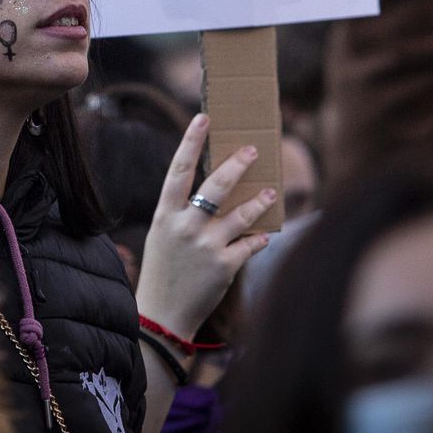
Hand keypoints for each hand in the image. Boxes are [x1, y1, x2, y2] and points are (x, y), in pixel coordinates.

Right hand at [135, 113, 275, 340]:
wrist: (161, 315)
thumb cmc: (163, 268)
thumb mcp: (163, 233)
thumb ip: (182, 210)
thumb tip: (215, 184)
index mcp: (165, 214)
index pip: (178, 170)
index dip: (191, 142)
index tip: (204, 117)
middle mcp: (185, 226)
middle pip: (216, 186)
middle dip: (237, 164)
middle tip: (253, 149)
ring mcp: (205, 246)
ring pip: (241, 214)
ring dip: (259, 201)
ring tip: (271, 190)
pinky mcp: (223, 267)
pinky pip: (250, 244)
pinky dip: (259, 238)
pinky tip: (266, 235)